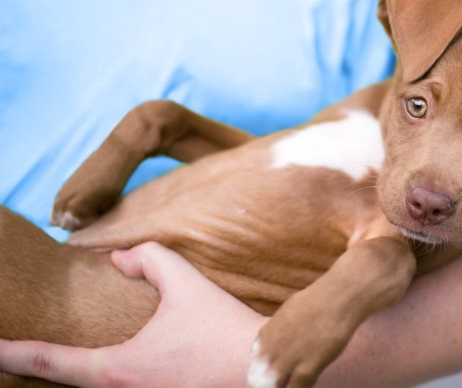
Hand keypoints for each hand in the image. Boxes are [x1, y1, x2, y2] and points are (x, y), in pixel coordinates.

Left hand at [0, 242, 266, 386]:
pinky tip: (113, 361)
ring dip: (76, 372)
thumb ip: (148, 259)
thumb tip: (120, 260)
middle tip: (19, 349)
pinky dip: (106, 377)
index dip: (11, 353)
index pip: (48, 362)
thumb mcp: (185, 283)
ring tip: (62, 354)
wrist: (262, 371)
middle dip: (39, 366)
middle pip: (66, 384)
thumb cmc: (222, 332)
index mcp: (117, 369)